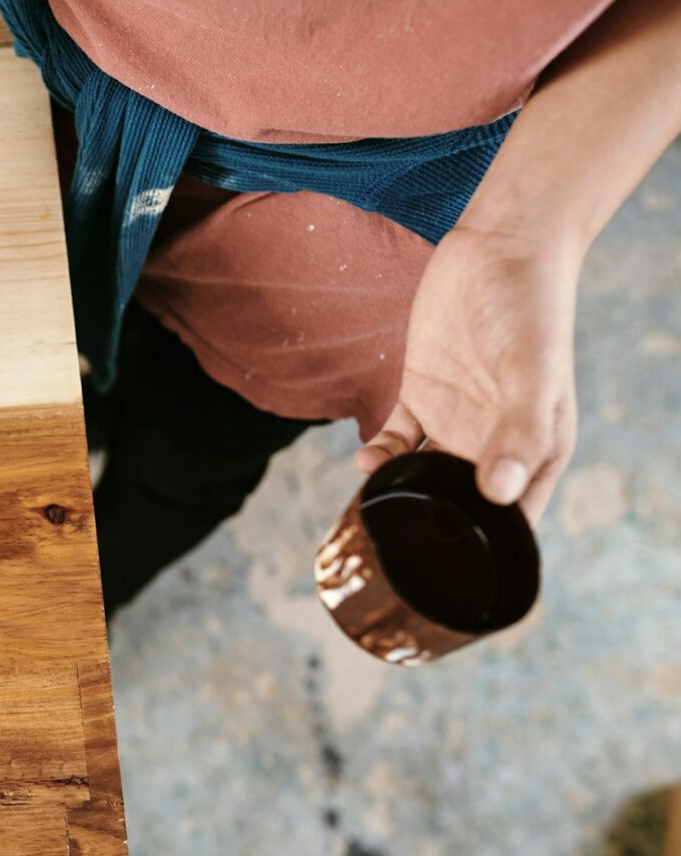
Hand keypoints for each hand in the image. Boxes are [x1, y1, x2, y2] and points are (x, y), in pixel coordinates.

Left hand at [356, 225, 582, 521]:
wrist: (499, 247)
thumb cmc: (530, 308)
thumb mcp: (530, 372)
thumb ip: (518, 433)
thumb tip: (500, 493)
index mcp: (535, 449)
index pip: (513, 517)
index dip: (487, 545)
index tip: (450, 564)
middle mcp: (494, 442)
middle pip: (459, 502)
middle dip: (430, 524)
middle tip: (394, 544)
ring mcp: (456, 419)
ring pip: (422, 474)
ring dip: (398, 493)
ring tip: (371, 509)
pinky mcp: (422, 394)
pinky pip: (395, 440)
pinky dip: (378, 457)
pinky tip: (363, 464)